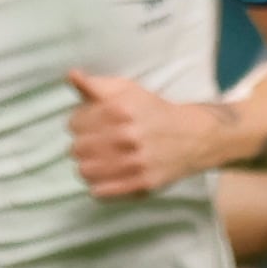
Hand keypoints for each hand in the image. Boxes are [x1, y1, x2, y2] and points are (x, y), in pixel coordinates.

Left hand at [68, 70, 223, 197]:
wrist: (194, 136)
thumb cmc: (154, 111)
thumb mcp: (127, 90)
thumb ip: (96, 84)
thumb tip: (72, 75)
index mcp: (120, 109)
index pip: (73, 124)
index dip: (79, 124)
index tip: (90, 126)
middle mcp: (127, 135)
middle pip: (76, 149)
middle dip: (83, 145)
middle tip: (96, 144)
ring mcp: (135, 162)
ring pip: (85, 171)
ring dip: (89, 166)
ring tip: (99, 160)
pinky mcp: (143, 183)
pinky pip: (101, 192)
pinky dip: (99, 186)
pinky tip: (107, 176)